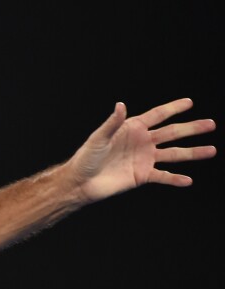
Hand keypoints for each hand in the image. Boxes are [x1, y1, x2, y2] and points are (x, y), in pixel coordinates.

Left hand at [68, 98, 215, 202]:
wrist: (81, 182)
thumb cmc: (86, 157)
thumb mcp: (99, 138)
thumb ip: (112, 123)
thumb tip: (121, 104)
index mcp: (133, 128)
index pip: (157, 115)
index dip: (173, 108)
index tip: (190, 102)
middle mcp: (142, 142)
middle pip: (172, 133)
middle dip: (192, 128)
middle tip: (211, 124)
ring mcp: (144, 158)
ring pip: (174, 154)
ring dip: (192, 152)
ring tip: (212, 150)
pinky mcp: (142, 175)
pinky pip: (163, 176)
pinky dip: (175, 178)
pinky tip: (188, 180)